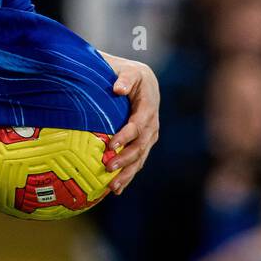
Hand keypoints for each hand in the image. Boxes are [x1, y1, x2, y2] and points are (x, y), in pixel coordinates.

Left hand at [99, 52, 159, 194]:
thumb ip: (125, 78)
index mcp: (148, 108)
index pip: (137, 125)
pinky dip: (128, 175)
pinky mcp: (144, 144)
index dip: (125, 136)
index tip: (110, 145)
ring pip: (140, 158)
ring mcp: (149, 137)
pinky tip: (116, 189)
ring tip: (114, 188)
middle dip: (126, 159)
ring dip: (128, 174)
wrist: (144, 82)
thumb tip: (118, 88)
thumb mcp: (130, 71)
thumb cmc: (132, 75)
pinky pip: (137, 161)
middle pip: (140, 146)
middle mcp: (152, 125)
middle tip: (108, 167)